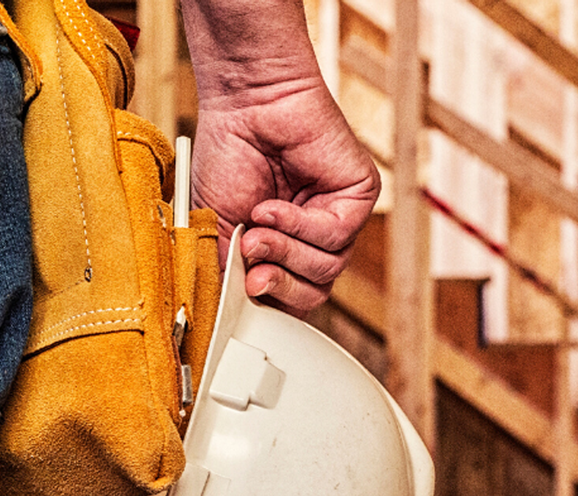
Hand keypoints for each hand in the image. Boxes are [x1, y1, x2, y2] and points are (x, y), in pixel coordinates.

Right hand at [190, 74, 379, 316]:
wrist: (245, 102)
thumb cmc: (229, 152)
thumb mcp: (219, 226)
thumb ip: (227, 270)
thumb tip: (228, 313)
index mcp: (285, 247)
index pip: (290, 298)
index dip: (268, 304)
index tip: (239, 302)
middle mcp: (314, 237)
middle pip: (313, 293)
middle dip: (278, 285)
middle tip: (250, 268)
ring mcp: (339, 218)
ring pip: (327, 269)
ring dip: (285, 252)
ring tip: (256, 228)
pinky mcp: (359, 197)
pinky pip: (336, 236)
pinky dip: (299, 226)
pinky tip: (274, 207)